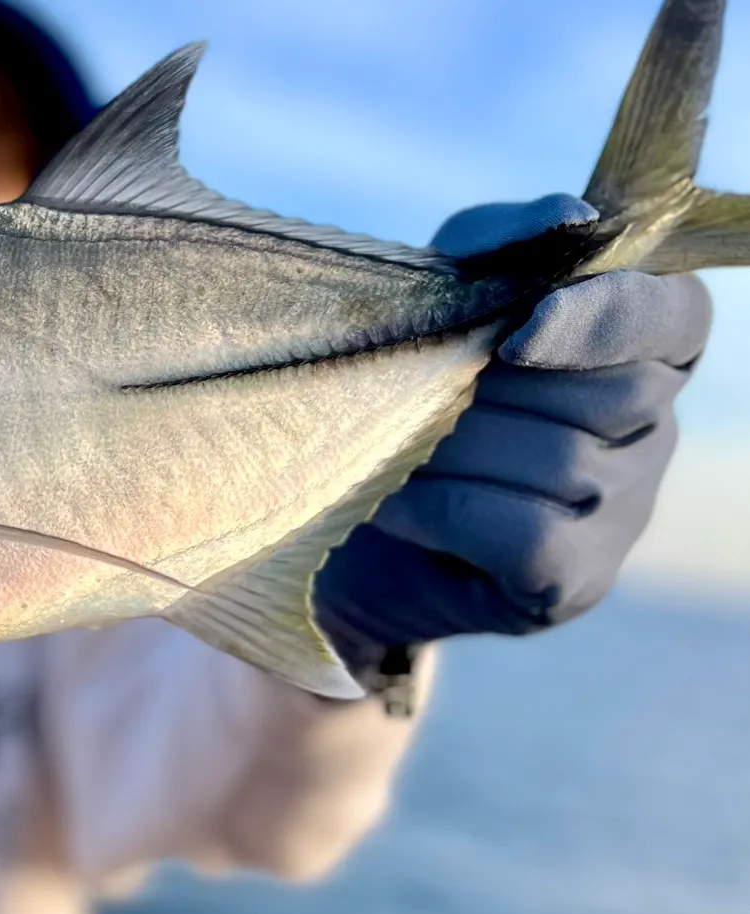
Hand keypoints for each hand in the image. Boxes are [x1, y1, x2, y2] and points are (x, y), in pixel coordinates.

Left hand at [315, 194, 711, 674]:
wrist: (353, 511)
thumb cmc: (416, 384)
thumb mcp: (446, 294)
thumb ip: (505, 243)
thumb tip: (572, 218)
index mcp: (641, 347)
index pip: (676, 317)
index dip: (608, 319)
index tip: (520, 331)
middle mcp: (654, 430)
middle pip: (609, 394)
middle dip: (493, 389)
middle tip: (419, 393)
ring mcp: (626, 512)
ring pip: (560, 461)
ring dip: (454, 447)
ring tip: (396, 444)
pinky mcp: (575, 579)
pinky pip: (526, 530)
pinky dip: (446, 509)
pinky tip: (398, 502)